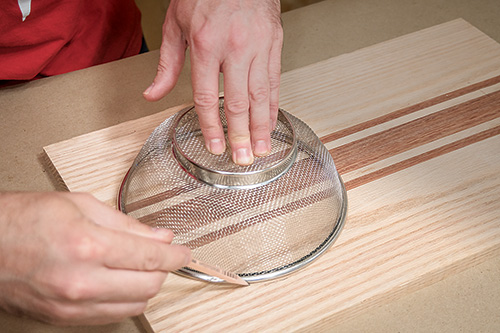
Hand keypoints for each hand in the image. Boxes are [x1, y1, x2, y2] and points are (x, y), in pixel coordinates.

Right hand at [0, 192, 190, 325]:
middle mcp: (81, 281)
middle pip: (148, 286)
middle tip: (162, 256)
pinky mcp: (64, 319)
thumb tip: (160, 236)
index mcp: (88, 245)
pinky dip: (124, 299)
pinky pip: (111, 315)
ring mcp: (72, 305)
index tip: (184, 253)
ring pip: (134, 305)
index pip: (151, 257)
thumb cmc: (25, 219)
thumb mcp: (80, 205)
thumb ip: (127, 224)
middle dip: (163, 270)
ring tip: (139, 267)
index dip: (176, 255)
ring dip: (146, 286)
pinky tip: (120, 282)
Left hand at [143, 0, 282, 164]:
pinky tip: (271, 122)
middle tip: (241, 159)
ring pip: (260, 95)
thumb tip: (153, 94)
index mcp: (206, 45)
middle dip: (240, 135)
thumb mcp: (176, 23)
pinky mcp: (274, 43)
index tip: (214, 147)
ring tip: (260, 150)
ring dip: (261, 126)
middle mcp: (235, 48)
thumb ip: (167, 63)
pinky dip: (273, 105)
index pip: (208, 97)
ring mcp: (258, 46)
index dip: (211, 127)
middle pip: (238, 102)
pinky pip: (274, 80)